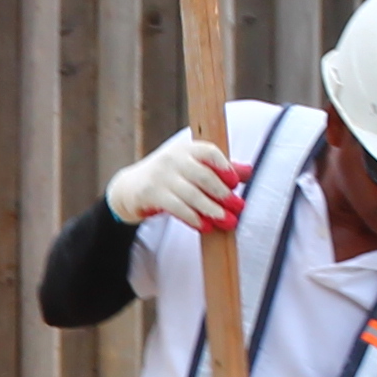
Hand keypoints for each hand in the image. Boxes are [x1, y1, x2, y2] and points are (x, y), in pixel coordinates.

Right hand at [106, 132, 248, 231]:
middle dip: (222, 193)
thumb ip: (219, 168)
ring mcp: (160, 176)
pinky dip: (193, 218)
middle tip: (238, 206)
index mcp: (186, 149)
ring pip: (191, 194)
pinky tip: (205, 226)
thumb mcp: (191, 168)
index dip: (224, 166)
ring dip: (211, 209)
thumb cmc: (168, 177)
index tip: (235, 183)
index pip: (209, 152)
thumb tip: (248, 171)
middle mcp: (173, 159)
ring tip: (226, 221)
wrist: (129, 187)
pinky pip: (176, 207)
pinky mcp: (151, 193)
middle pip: (202, 176)